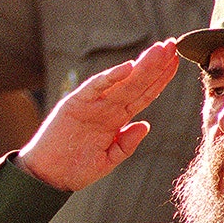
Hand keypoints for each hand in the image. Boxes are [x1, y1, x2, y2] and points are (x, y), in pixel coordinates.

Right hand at [19, 39, 178, 191]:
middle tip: (173, 45)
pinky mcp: (74, 104)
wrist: (47, 176)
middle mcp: (106, 108)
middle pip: (137, 83)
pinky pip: (95, 88)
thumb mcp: (107, 161)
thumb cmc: (75, 169)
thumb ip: (125, 145)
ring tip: (159, 50)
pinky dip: (110, 77)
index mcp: (116, 120)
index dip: (160, 80)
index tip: (176, 63)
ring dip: (141, 66)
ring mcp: (91, 104)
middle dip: (155, 65)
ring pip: (121, 81)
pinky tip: (127, 67)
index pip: (143, 95)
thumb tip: (145, 125)